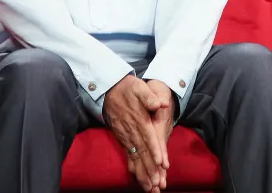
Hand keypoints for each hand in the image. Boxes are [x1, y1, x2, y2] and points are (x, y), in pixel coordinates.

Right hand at [103, 76, 168, 190]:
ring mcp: (126, 137)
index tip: (162, 163)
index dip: (155, 151)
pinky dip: (135, 169)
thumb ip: (150, 97)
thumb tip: (161, 104)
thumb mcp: (139, 88)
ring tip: (150, 188)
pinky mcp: (123, 140)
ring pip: (136, 158)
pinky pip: (129, 157)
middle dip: (150, 169)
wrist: (110, 90)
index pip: (149, 138)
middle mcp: (132, 132)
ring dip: (143, 173)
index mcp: (139, 120)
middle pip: (143, 153)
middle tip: (157, 184)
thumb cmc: (128, 89)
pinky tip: (139, 180)